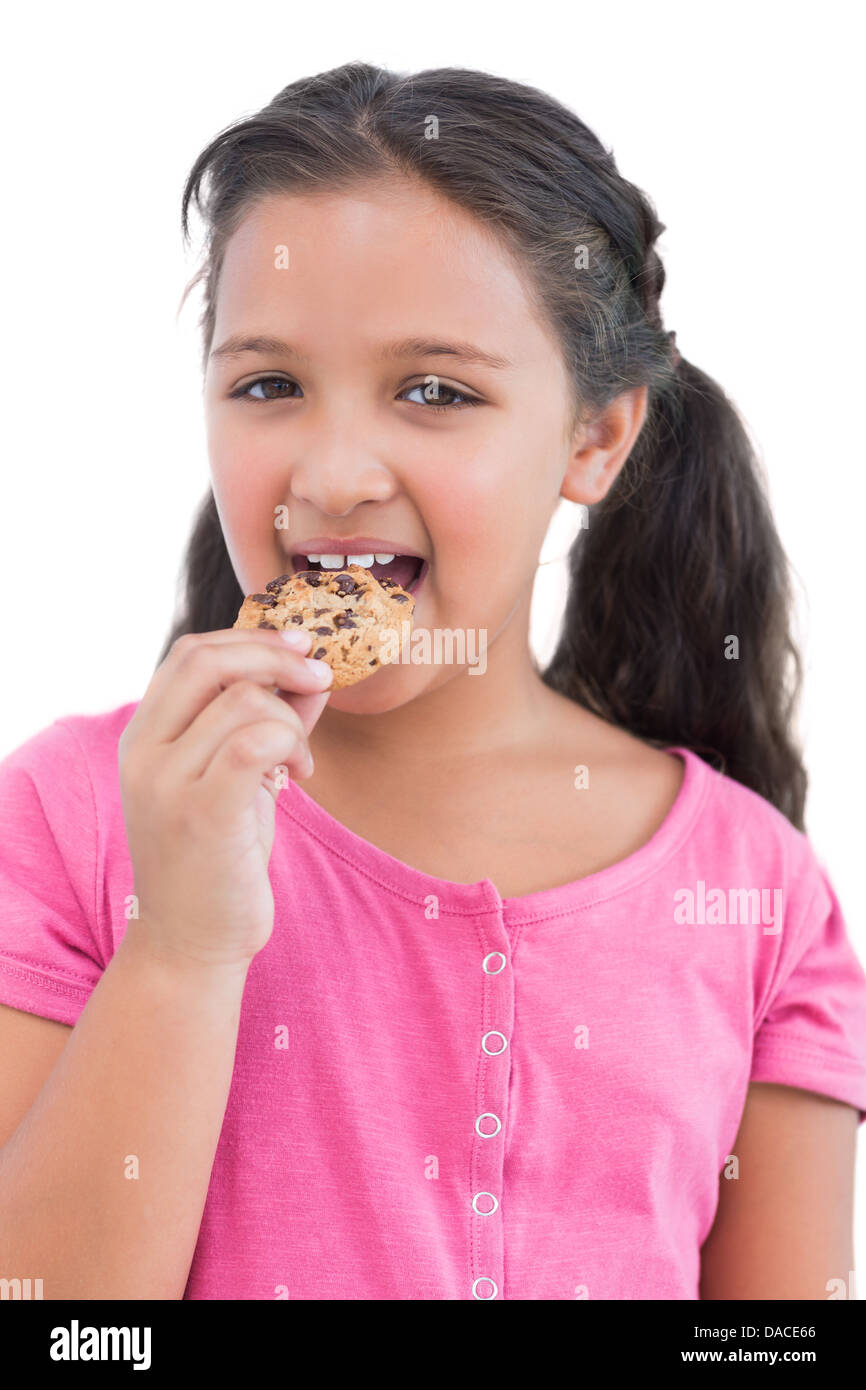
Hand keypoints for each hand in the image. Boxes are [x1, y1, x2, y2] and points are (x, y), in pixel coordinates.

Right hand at [118, 626, 331, 965]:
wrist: (190, 944)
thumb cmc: (218, 861)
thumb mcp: (240, 780)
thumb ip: (267, 724)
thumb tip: (313, 675)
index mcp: (143, 737)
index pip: (191, 653)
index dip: (251, 639)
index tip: (301, 648)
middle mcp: (143, 752)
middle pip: (208, 660)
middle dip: (275, 656)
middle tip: (319, 676)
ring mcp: (166, 782)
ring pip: (244, 702)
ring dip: (292, 721)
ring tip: (299, 762)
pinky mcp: (201, 813)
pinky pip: (254, 742)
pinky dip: (290, 744)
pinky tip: (299, 776)